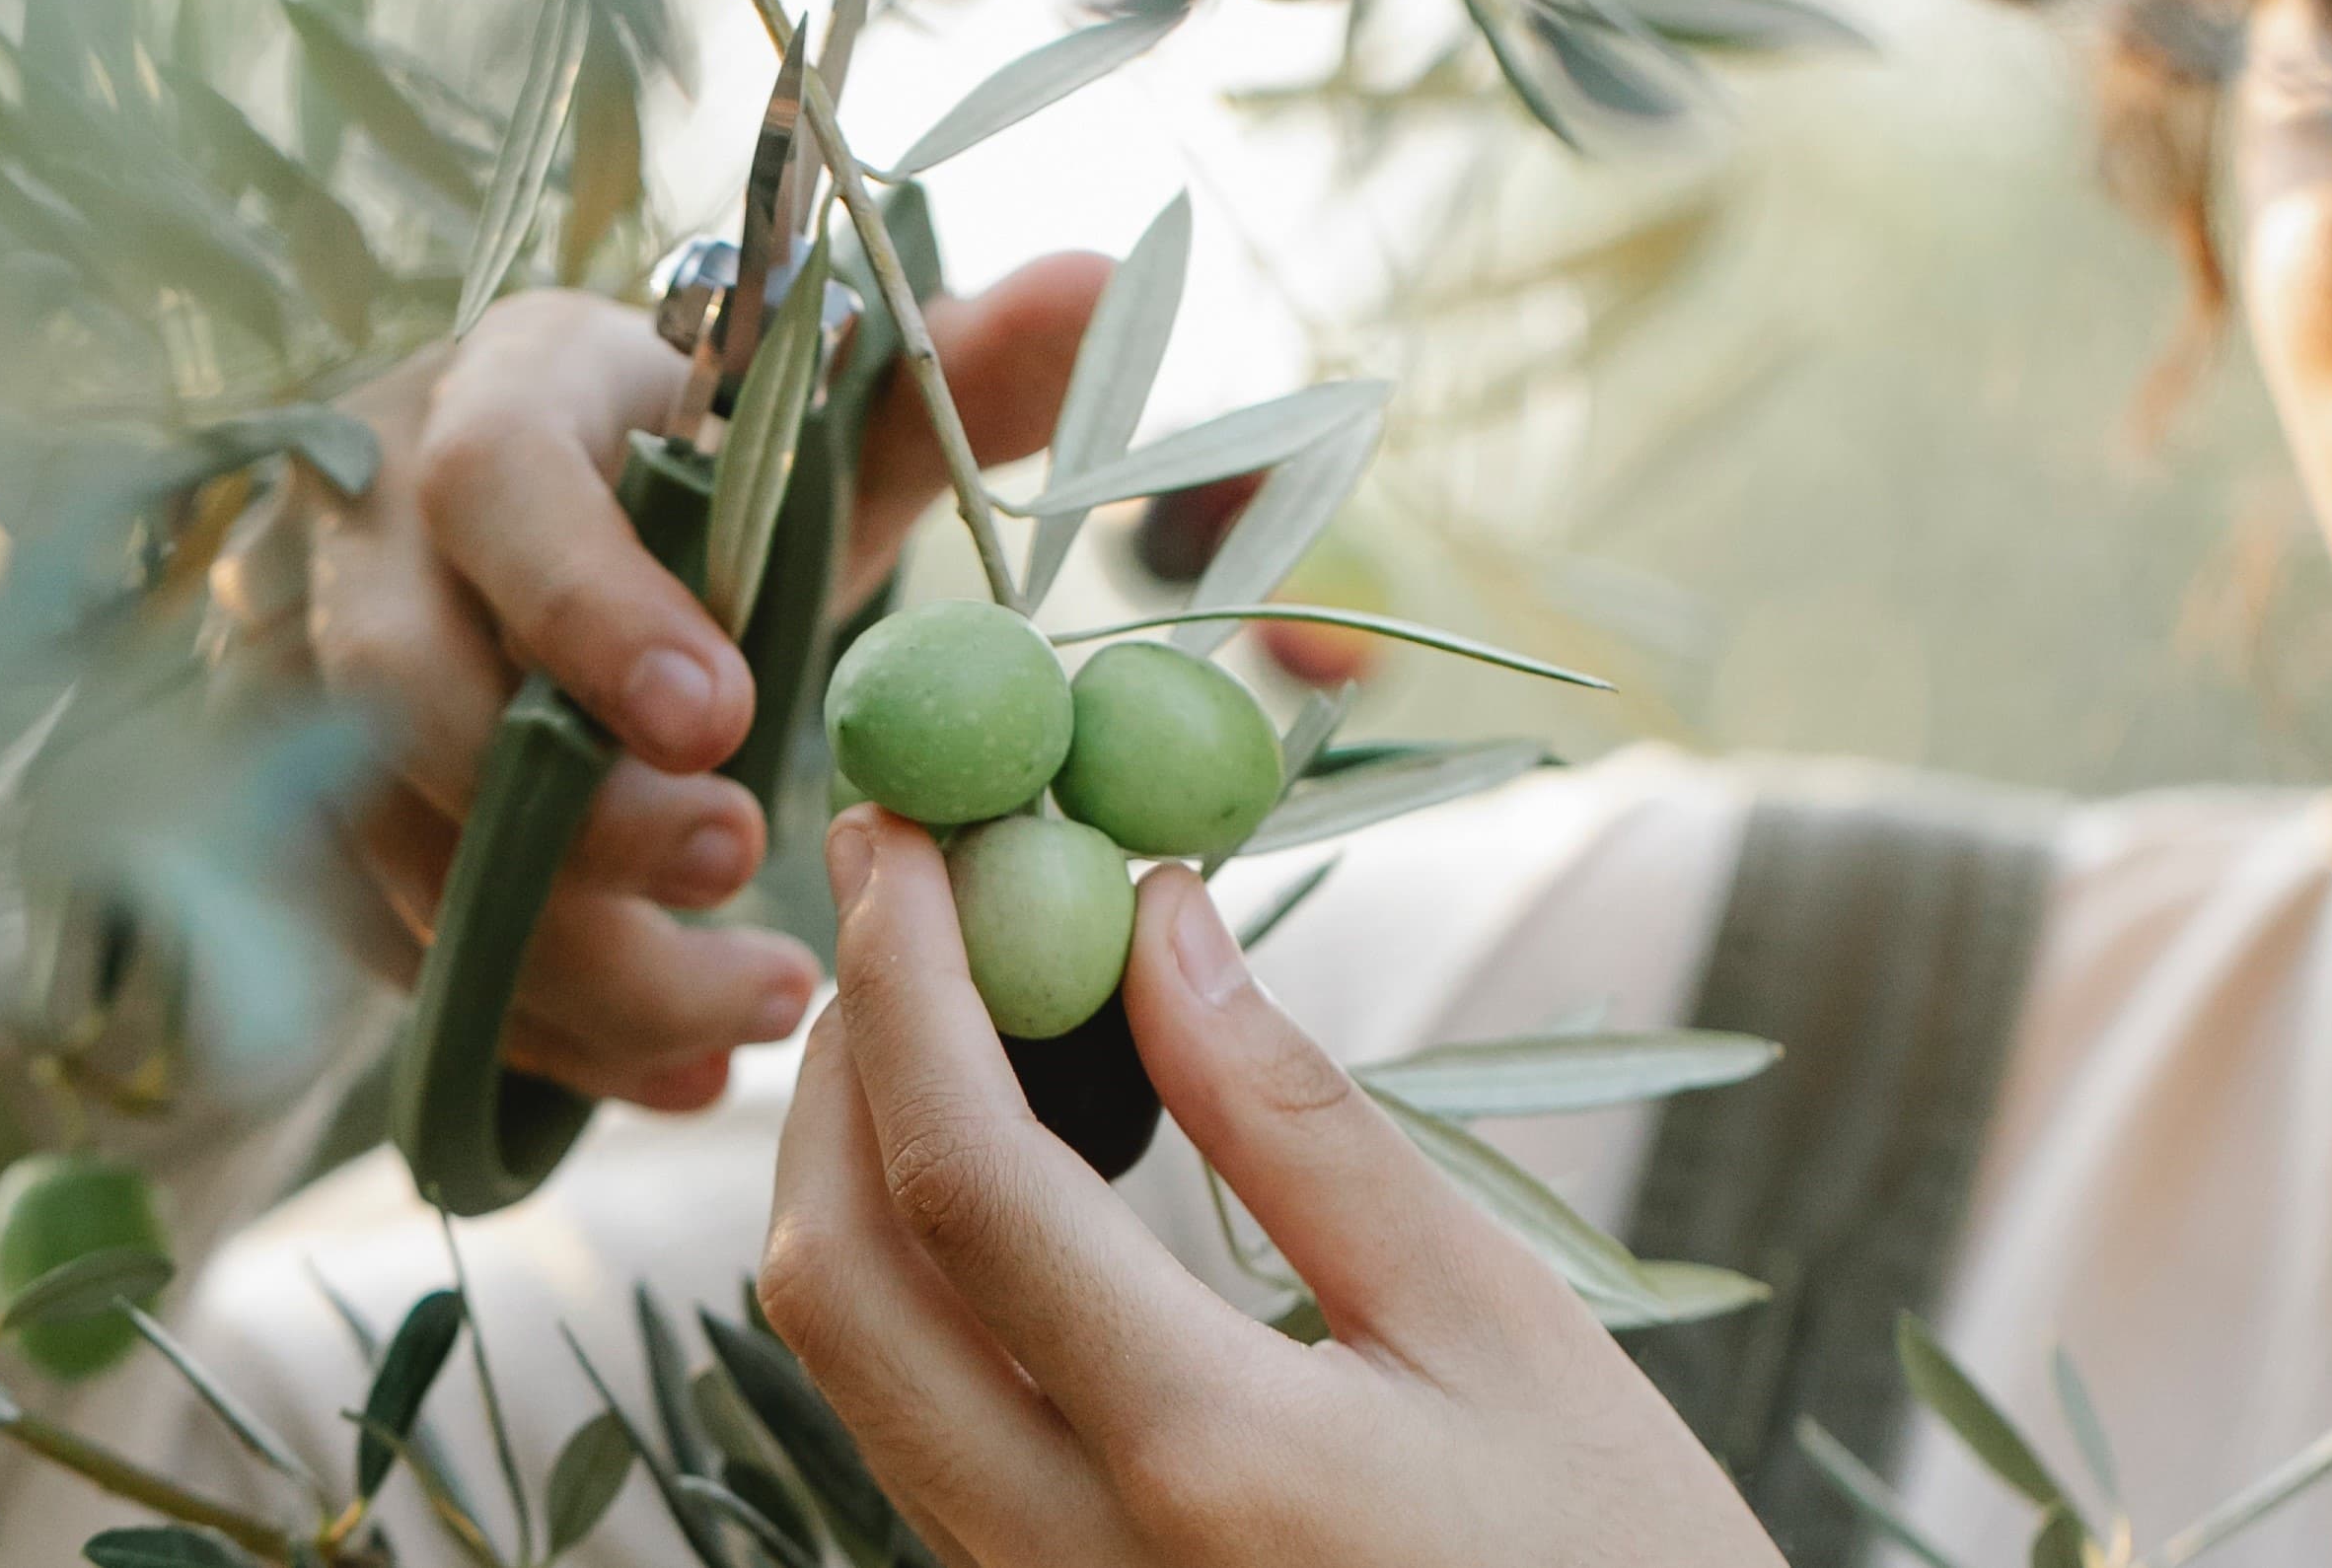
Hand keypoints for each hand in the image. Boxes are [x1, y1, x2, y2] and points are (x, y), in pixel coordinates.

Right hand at [261, 258, 1107, 1113]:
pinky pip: (399, 953)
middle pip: (398, 693)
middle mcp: (370, 536)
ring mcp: (315, 690)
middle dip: (568, 811)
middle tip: (737, 864)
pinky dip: (545, 1031)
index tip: (728, 718)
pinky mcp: (322, 823)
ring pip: (390, 851)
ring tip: (761, 1005)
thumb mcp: (824, 418)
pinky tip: (681, 1072)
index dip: (589, 608)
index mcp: (500, 396)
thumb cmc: (705, 469)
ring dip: (573, 959)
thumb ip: (959, 370)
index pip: (490, 484)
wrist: (564, 527)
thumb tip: (1099, 282)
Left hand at [760, 809, 1787, 1567]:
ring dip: (854, 1165)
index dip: (910, 986)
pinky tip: (991, 1165)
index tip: (905, 835)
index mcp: (1205, 1460)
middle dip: (838, 1066)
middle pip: (833, 1282)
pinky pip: (910, 1426)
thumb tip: (1151, 922)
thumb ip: (1296, 1124)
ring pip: (850, 1366)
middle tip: (904, 903)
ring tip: (944, 1002)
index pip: (966, 1186)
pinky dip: (912, 1270)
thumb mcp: (1498, 1328)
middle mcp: (1066, 1560)